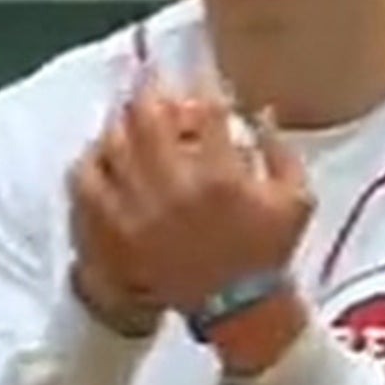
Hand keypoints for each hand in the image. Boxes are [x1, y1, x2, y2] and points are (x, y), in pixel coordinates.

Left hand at [77, 82, 312, 315]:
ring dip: (122, 119)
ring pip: (115, 140)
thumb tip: (259, 111)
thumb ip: (281, 151)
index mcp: (223, 177)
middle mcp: (177, 187)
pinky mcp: (117, 227)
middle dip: (151, 89)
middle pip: (149, 115)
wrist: (237, 307)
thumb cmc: (268, 252)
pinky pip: (87, 180)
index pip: (206, 110)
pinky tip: (102, 153)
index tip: (203, 77)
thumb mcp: (296, 200)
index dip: (204, 84)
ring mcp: (141, 207)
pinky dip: (91, 159)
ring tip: (129, 113)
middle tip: (152, 80)